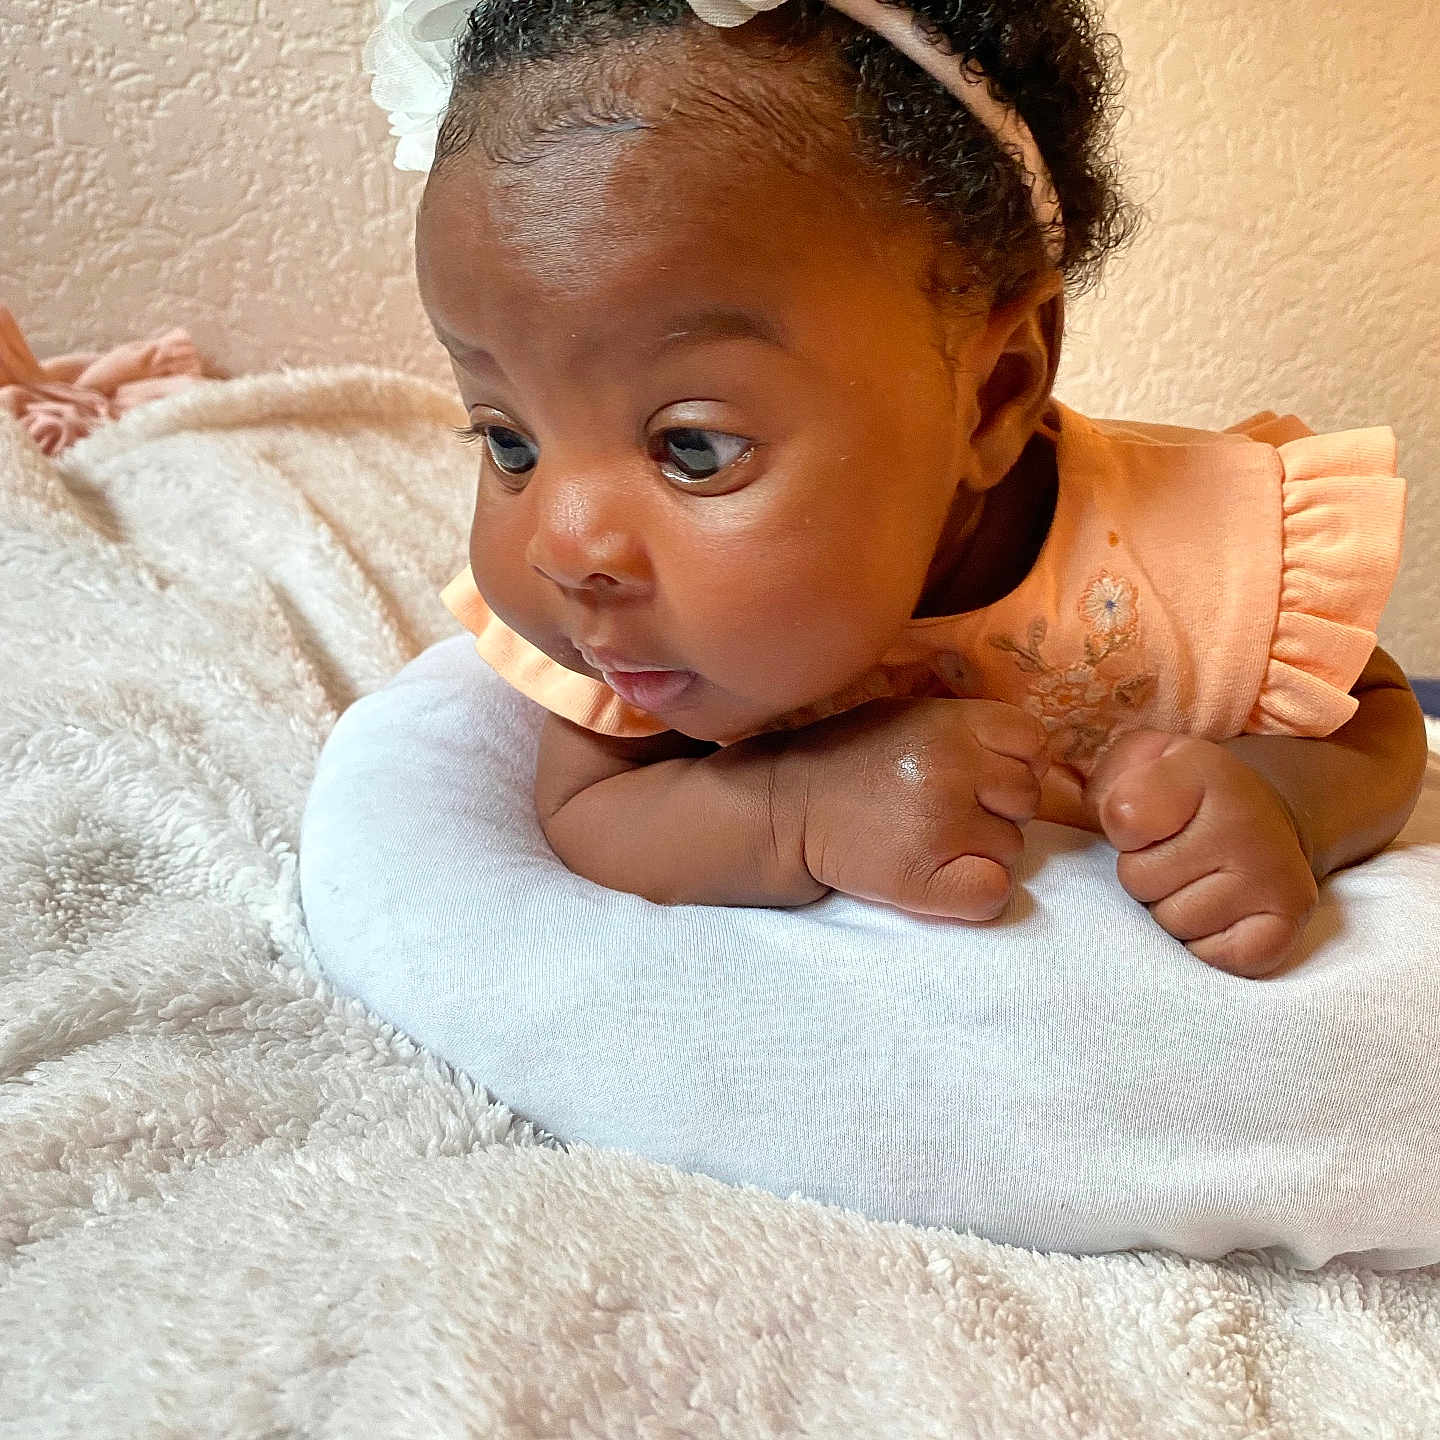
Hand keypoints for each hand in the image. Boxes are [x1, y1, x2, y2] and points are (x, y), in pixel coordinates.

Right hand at [773, 697, 1050, 920]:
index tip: (977, 776)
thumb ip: (969, 730)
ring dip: (980, 850)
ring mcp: (942, 825)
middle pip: (1027, 798)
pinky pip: (994, 893)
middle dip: (995, 808)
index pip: (1033, 742)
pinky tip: (939, 876)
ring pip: (1012, 849)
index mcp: (953, 723)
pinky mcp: (925, 879)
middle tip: (942, 810)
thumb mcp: (910, 716)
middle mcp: (953, 769)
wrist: (787, 808)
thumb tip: (1031, 758)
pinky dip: (975, 892)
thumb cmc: (852, 759)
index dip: (1013, 763)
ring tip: (928, 839)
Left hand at [1084, 728, 1319, 977]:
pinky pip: (1212, 958)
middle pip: (1139, 880)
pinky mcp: (1286, 927)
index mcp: (1206, 771)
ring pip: (1172, 923)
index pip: (1125, 817)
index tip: (1146, 819)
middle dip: (1144, 872)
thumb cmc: (1184, 798)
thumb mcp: (1141, 763)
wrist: (1264, 821)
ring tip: (1197, 880)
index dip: (1121, 827)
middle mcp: (1248, 823)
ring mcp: (1276, 878)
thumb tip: (1113, 821)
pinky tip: (1219, 911)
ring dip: (1172, 908)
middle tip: (1175, 855)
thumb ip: (1111, 782)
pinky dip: (1204, 945)